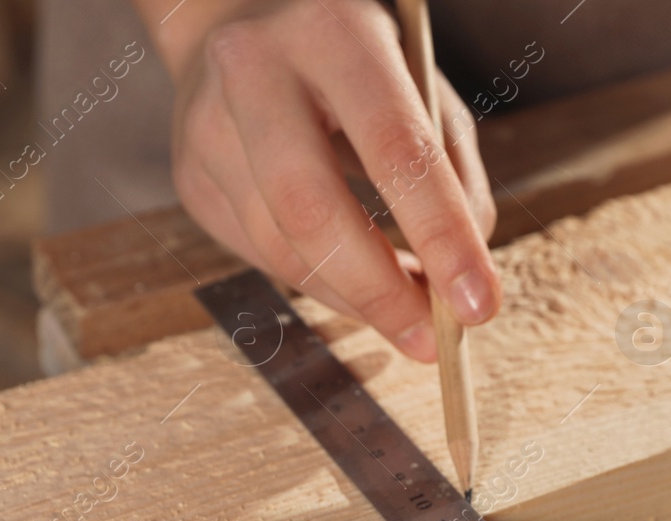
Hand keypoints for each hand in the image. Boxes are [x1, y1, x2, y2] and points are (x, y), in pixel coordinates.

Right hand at [170, 0, 498, 360]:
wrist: (240, 26)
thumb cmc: (354, 65)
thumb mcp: (421, 85)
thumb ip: (453, 169)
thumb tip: (461, 274)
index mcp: (333, 31)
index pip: (394, 148)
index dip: (441, 235)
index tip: (478, 304)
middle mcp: (256, 70)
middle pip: (313, 209)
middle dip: (381, 291)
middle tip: (430, 340)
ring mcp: (208, 126)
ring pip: (282, 248)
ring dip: (354, 299)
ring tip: (406, 316)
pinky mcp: (192, 177)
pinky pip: (262, 256)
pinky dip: (319, 283)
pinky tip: (354, 283)